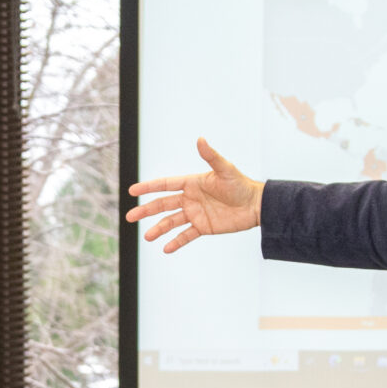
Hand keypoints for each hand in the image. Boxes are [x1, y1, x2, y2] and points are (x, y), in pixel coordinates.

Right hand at [124, 138, 263, 253]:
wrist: (256, 205)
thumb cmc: (241, 184)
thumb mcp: (225, 170)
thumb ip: (211, 156)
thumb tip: (200, 139)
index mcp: (191, 183)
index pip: (165, 185)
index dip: (149, 187)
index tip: (132, 190)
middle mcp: (190, 198)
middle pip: (163, 205)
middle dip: (146, 210)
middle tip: (130, 216)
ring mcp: (195, 214)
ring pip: (171, 222)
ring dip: (159, 229)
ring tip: (147, 237)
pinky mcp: (203, 227)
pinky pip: (186, 235)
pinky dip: (176, 242)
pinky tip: (166, 248)